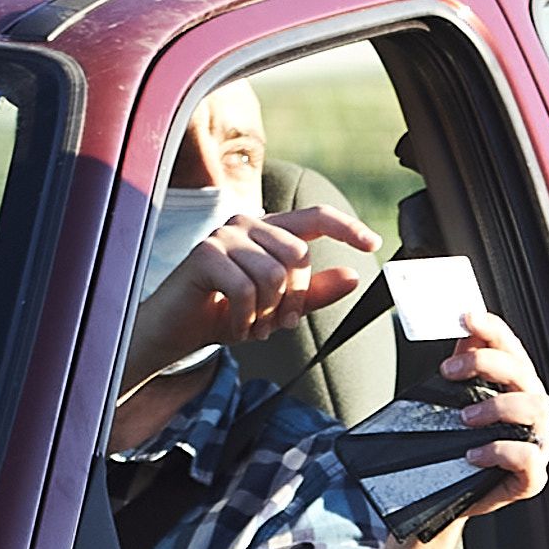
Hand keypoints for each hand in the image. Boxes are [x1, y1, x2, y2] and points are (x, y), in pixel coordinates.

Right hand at [134, 201, 381, 373]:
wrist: (176, 331)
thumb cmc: (225, 314)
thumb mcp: (277, 307)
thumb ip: (314, 292)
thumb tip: (352, 276)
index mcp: (269, 231)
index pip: (316, 217)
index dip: (346, 227)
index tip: (372, 243)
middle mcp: (247, 224)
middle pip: (298, 258)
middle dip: (293, 300)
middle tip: (276, 324)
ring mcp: (224, 236)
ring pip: (274, 275)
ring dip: (266, 314)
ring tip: (251, 326)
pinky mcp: (204, 254)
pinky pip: (246, 290)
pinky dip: (245, 319)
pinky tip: (235, 327)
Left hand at [429, 312, 548, 513]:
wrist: (451, 492)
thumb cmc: (459, 442)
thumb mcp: (457, 399)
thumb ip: (464, 364)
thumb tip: (461, 329)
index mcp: (517, 386)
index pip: (511, 347)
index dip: (492, 329)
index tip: (466, 317)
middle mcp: (533, 408)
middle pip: (523, 372)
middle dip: (487, 364)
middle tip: (450, 371)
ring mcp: (537, 441)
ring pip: (534, 410)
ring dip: (498, 406)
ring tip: (465, 417)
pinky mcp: (532, 476)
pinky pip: (529, 458)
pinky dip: (501, 451)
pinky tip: (474, 453)